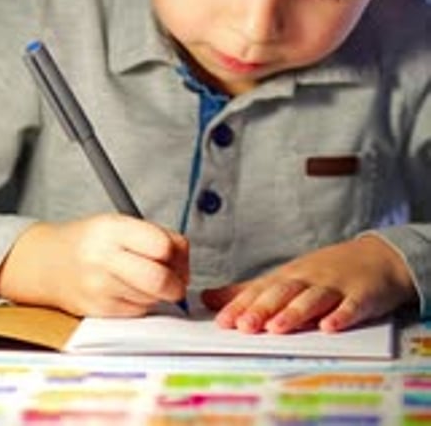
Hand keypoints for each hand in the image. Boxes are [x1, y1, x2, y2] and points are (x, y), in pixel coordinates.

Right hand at [0, 214, 188, 316]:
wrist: (46, 262)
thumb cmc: (88, 241)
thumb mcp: (118, 223)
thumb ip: (154, 236)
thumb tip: (184, 263)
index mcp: (112, 228)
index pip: (162, 245)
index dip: (177, 253)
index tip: (175, 256)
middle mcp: (104, 258)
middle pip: (160, 279)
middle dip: (177, 283)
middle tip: (176, 280)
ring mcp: (99, 288)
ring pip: (152, 299)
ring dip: (159, 294)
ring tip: (145, 280)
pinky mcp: (98, 312)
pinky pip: (137, 312)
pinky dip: (142, 304)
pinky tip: (129, 291)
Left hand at [202, 235, 416, 333]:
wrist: (376, 257)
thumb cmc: (325, 271)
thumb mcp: (286, 277)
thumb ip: (248, 291)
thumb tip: (208, 298)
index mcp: (288, 277)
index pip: (260, 291)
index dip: (242, 305)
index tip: (222, 321)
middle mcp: (308, 279)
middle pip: (283, 292)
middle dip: (263, 309)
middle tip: (244, 326)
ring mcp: (335, 285)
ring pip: (313, 298)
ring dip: (295, 312)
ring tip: (277, 328)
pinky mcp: (361, 295)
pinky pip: (350, 306)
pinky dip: (341, 316)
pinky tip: (329, 327)